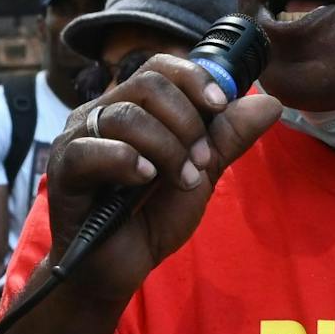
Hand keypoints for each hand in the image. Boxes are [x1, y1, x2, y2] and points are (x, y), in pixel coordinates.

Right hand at [46, 55, 282, 302]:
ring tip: (182, 181)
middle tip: (201, 160)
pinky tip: (145, 181)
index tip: (220, 105)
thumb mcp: (201, 172)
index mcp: (131, 107)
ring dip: (168, 148)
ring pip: (127, 116)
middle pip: (147, 84)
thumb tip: (270, 102)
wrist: (121, 267)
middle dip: (187, 121)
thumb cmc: (153, 216)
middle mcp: (100, 114)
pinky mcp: (64, 170)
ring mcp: (78, 139)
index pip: (160, 67)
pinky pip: (94, 149)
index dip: (195, 79)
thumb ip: (229, 137)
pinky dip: (128, 162)